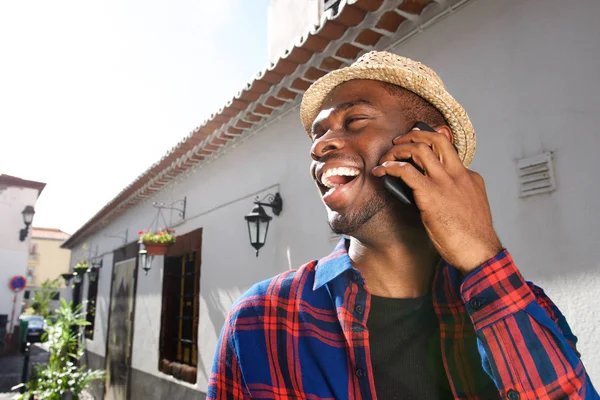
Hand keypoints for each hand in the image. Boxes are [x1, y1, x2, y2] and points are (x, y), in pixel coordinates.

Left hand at [372, 128, 502, 273]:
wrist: (478, 251)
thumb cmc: (471, 236)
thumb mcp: (469, 206)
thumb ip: (456, 193)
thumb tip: (433, 191)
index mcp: (469, 177)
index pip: (448, 149)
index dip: (429, 143)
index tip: (416, 144)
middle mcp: (458, 174)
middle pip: (436, 138)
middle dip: (413, 135)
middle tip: (399, 141)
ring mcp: (445, 182)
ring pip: (419, 150)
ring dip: (398, 150)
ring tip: (386, 157)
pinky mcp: (430, 194)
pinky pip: (406, 172)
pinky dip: (390, 168)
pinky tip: (381, 171)